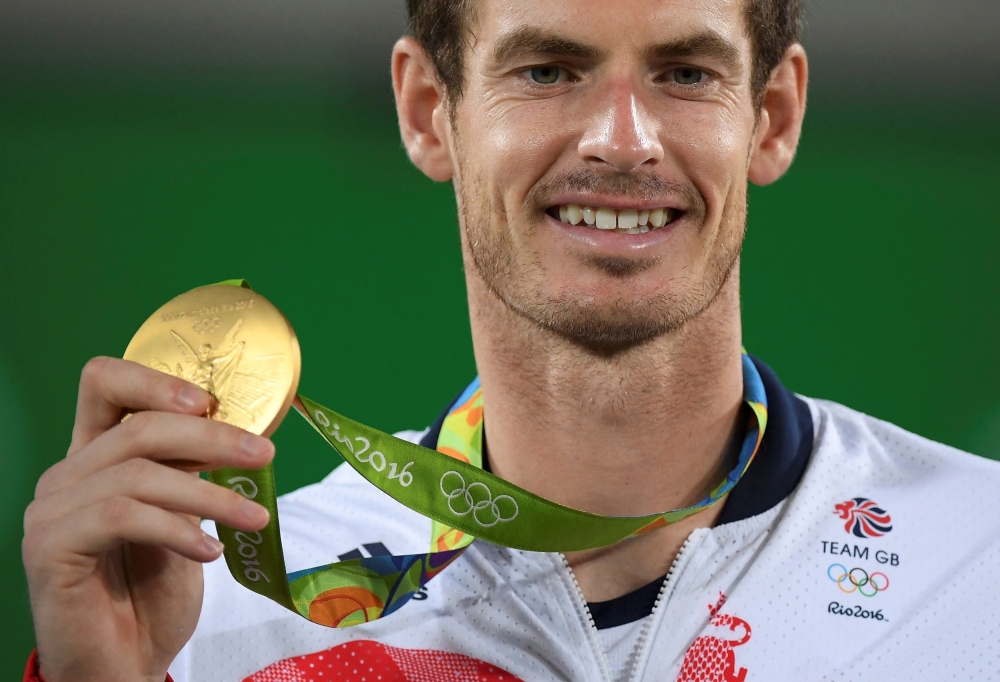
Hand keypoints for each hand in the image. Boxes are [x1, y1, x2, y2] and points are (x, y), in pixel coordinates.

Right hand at [22, 357, 273, 681]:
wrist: (124, 664)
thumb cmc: (153, 592)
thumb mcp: (184, 517)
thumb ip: (191, 472)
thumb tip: (240, 432)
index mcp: (95, 456)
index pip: (105, 383)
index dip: (156, 380)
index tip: (212, 403)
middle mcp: (67, 475)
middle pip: (138, 425)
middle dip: (212, 437)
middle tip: (263, 455)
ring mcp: (52, 510)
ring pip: (138, 473)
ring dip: (209, 494)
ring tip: (253, 518)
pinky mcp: (49, 547)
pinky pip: (122, 516)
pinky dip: (177, 529)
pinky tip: (209, 552)